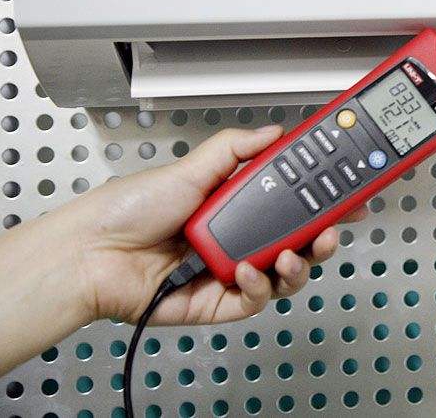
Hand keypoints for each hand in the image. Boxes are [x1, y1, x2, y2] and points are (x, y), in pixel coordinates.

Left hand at [67, 126, 366, 324]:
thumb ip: (236, 149)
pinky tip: (251, 269)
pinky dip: (261, 285)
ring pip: (285, 274)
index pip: (291, 202)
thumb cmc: (126, 211)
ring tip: (294, 253)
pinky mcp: (218, 303)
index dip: (322, 199)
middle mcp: (237, 239)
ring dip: (299, 263)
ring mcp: (230, 272)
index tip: (346, 192)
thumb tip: (273, 132)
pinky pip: (256, 299)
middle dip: (323, 235)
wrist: (90, 254)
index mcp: (234, 206)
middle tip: (334, 226)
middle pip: (297, 240)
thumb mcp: (189, 168)